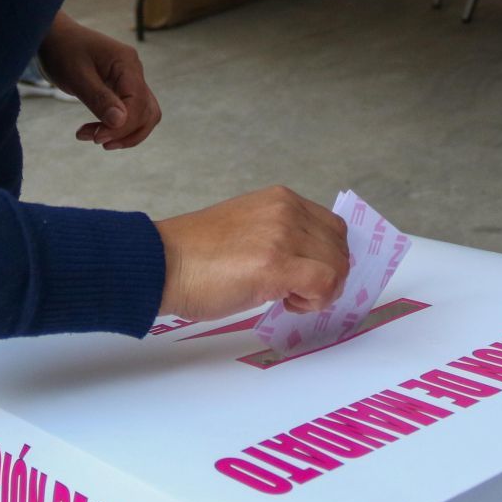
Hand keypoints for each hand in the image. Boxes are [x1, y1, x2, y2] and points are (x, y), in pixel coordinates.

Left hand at [36, 13, 160, 149]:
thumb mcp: (76, 76)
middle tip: (95, 140)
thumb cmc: (62, 50)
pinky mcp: (121, 88)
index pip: (138, 102)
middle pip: (147, 112)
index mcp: (126, 63)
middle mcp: (134, 71)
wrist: (54, 37)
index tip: (97, 138)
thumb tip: (119, 121)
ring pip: (143, 115)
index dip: (122, 125)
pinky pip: (129, 111)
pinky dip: (116, 126)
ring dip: (123, 133)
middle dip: (124, 132)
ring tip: (95, 139)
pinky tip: (95, 131)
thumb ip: (99, 98)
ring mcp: (129, 80)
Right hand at [154, 186, 349, 318]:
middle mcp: (286, 210)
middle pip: (339, 247)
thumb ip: (279, 236)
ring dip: (321, 290)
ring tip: (288, 297)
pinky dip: (315, 301)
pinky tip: (286, 302)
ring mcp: (283, 235)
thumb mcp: (247, 230)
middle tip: (296, 292)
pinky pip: (326, 283)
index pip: (331, 227)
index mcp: (279, 199)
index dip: (325, 257)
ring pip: (337, 266)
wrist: (162, 263)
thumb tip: (306, 264)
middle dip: (327, 276)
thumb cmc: (194, 256)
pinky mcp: (278, 264)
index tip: (303, 276)